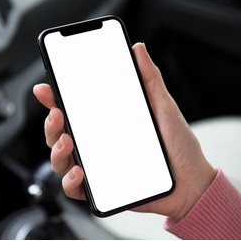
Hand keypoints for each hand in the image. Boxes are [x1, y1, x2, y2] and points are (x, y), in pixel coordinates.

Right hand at [33, 43, 215, 220]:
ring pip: (61, 160)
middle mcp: (98, 144)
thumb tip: (138, 50)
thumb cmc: (178, 147)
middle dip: (51, 124)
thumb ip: (149, 79)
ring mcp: (98, 167)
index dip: (55, 98)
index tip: (47, 88)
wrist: (193, 183)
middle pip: (60, 134)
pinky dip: (71, 182)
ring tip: (68, 142)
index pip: (75, 109)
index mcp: (107, 123)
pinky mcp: (102, 190)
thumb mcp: (164, 107)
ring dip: (56, 150)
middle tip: (58, 115)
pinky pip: (76, 188)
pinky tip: (80, 172)